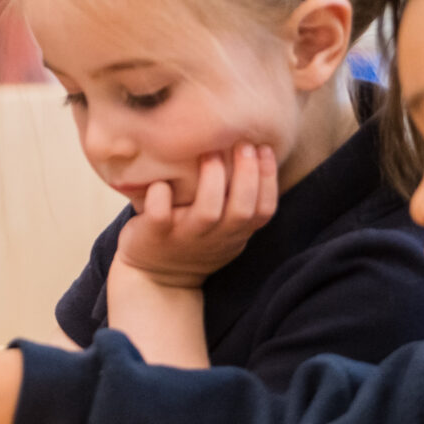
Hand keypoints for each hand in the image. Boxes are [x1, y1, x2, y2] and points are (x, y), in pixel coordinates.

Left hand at [115, 143, 277, 289]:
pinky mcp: (155, 237)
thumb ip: (238, 202)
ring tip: (209, 153)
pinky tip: (161, 181)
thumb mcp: (224, 230)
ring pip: (207, 213)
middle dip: (247, 175)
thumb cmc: (194, 241)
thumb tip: (253, 151)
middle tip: (242, 144)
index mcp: (235, 234)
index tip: (264, 148)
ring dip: (212, 180)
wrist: (155, 279)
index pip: (264, 210)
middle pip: (241, 210)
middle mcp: (214, 238)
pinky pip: (160, 216)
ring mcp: (185, 238)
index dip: (268, 179)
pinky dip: (160, 196)